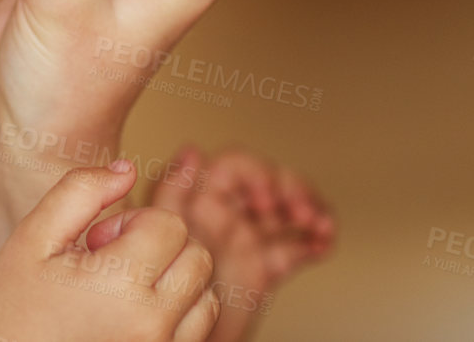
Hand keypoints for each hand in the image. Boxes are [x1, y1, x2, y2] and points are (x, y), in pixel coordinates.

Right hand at [0, 161, 219, 341]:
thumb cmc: (12, 308)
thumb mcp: (33, 237)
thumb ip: (81, 190)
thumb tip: (127, 168)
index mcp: (121, 286)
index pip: (170, 226)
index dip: (133, 222)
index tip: (98, 242)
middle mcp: (151, 325)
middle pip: (197, 257)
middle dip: (160, 247)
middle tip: (111, 263)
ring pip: (206, 297)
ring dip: (175, 281)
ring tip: (125, 290)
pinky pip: (195, 332)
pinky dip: (178, 314)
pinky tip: (134, 312)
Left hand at [89, 146, 334, 341]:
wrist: (169, 331)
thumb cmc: (149, 283)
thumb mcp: (156, 232)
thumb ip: (169, 190)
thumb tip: (191, 150)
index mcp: (200, 197)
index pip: (237, 167)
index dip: (257, 174)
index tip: (265, 197)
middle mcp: (226, 212)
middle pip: (270, 183)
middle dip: (291, 191)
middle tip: (300, 213)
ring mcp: (247, 236)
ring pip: (288, 211)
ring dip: (311, 210)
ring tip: (320, 225)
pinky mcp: (264, 264)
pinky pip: (295, 245)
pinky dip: (314, 240)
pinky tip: (324, 243)